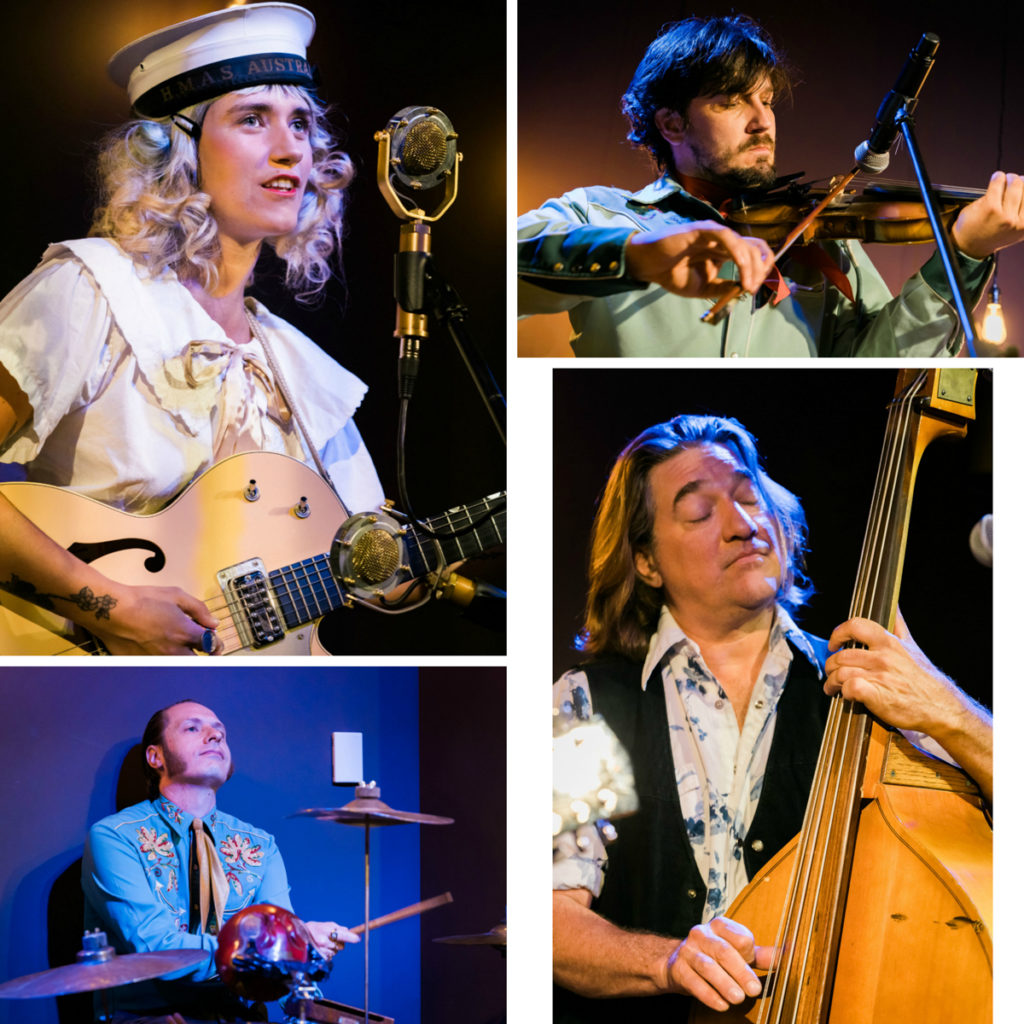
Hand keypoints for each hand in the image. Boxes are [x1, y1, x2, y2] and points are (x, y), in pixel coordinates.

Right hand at [92, 583, 220, 655]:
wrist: (111, 610)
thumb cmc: (141, 600)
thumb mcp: (176, 596)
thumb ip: (199, 610)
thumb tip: (213, 622)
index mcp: (184, 633)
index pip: (212, 644)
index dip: (216, 641)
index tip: (214, 638)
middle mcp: (174, 650)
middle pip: (199, 661)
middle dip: (205, 656)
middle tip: (205, 648)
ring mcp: (158, 659)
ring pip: (181, 665)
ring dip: (186, 656)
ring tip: (179, 644)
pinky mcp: (144, 663)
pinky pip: (161, 665)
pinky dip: (166, 658)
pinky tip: (160, 646)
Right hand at [305, 920, 359, 959]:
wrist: (303, 934)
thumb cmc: (318, 928)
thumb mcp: (328, 925)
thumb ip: (339, 928)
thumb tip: (349, 931)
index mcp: (328, 931)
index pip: (343, 935)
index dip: (351, 937)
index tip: (358, 939)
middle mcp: (325, 941)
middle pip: (341, 946)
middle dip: (340, 943)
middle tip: (334, 939)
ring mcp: (321, 950)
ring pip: (336, 952)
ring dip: (334, 948)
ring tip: (326, 943)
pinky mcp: (319, 957)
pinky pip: (330, 957)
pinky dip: (329, 953)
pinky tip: (323, 948)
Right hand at [625, 221, 774, 298]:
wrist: (648, 265)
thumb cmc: (671, 273)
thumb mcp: (702, 288)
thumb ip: (722, 288)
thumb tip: (743, 288)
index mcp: (724, 252)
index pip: (754, 253)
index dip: (761, 269)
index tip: (753, 288)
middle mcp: (723, 241)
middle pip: (756, 248)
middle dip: (760, 270)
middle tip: (752, 289)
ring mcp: (714, 233)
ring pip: (745, 243)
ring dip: (751, 266)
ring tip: (747, 285)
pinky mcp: (702, 229)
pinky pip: (726, 236)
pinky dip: (737, 251)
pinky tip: (740, 266)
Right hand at [662, 916, 772, 1010]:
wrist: (678, 963)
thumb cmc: (715, 957)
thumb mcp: (738, 953)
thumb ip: (762, 955)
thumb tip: (790, 952)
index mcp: (720, 926)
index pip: (738, 937)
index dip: (748, 952)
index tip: (753, 964)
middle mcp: (701, 934)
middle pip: (723, 951)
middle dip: (740, 972)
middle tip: (754, 990)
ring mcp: (687, 951)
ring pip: (707, 966)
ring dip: (724, 983)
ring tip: (738, 998)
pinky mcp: (678, 969)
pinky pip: (693, 982)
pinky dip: (708, 994)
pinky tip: (721, 1005)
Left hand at [824, 612, 959, 733]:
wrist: (941, 709)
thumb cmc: (925, 679)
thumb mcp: (913, 647)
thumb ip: (899, 626)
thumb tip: (894, 606)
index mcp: (889, 643)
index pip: (855, 626)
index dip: (838, 633)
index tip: (834, 644)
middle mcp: (883, 657)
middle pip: (841, 655)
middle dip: (830, 666)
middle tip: (831, 673)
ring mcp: (880, 676)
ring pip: (841, 673)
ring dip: (832, 682)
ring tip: (833, 688)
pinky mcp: (877, 696)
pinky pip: (850, 688)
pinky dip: (844, 693)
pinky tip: (847, 696)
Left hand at [951, 171, 1023, 258]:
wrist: (969, 246)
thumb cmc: (992, 233)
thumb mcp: (1015, 226)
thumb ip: (1022, 209)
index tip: (1023, 183)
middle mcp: (1018, 223)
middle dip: (1019, 180)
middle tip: (1012, 179)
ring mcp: (1005, 216)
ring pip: (1014, 185)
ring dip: (1009, 178)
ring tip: (1004, 178)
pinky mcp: (991, 208)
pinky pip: (998, 184)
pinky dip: (998, 178)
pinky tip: (996, 178)